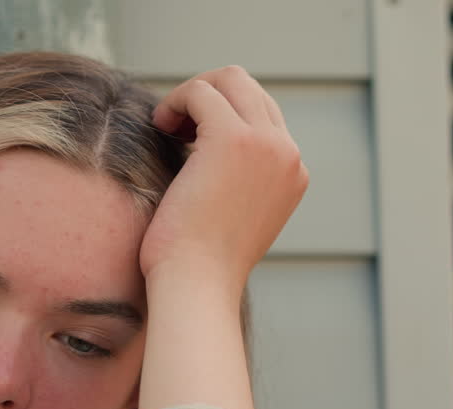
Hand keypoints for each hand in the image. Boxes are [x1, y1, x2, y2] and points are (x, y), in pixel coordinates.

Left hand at [140, 66, 308, 294]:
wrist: (197, 286)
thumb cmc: (199, 264)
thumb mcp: (230, 218)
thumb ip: (234, 182)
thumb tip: (205, 156)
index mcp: (293, 173)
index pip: (263, 115)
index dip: (221, 116)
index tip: (188, 139)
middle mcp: (288, 154)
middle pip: (249, 88)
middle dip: (207, 96)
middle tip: (174, 126)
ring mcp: (267, 144)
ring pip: (229, 79)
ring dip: (191, 94)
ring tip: (166, 125)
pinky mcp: (234, 139)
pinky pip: (201, 91)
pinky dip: (176, 101)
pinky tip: (160, 126)